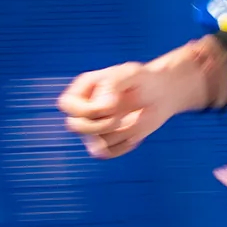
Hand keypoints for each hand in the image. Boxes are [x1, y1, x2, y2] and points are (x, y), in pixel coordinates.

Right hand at [59, 61, 192, 157]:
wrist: (160, 93)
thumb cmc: (143, 79)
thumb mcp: (130, 73)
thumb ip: (114, 83)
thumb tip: (103, 107)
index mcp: (83, 89)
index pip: (67, 105)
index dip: (87, 110)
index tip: (112, 105)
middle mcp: (84, 109)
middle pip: (74, 126)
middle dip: (98, 125)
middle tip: (118, 118)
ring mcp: (93, 127)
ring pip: (93, 143)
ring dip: (117, 134)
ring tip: (133, 119)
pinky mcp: (106, 142)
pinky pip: (107, 153)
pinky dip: (124, 145)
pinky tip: (136, 132)